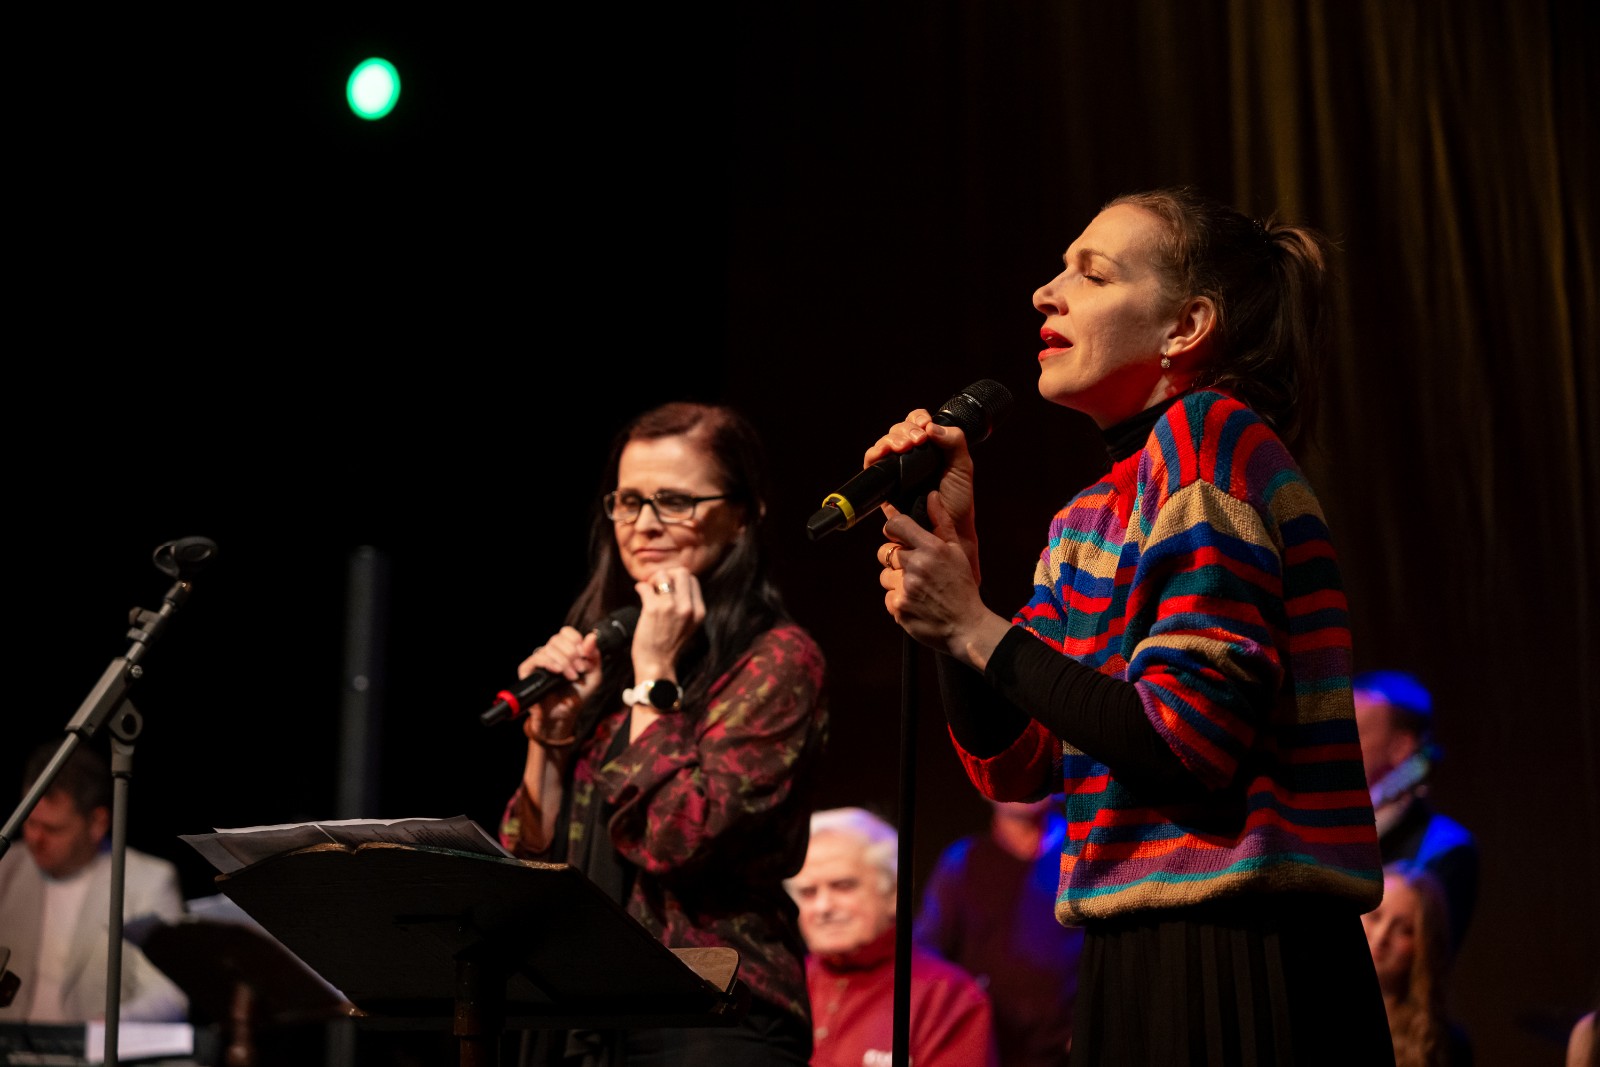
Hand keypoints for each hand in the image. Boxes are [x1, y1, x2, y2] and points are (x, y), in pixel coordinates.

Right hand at [517, 625, 600, 744]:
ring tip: (572, 677)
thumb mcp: (593, 675)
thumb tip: (592, 636)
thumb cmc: (577, 695)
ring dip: (565, 662)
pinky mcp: (528, 670)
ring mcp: (539, 661)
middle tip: (580, 669)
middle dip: (573, 654)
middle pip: (558, 639)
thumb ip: (594, 655)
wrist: (564, 714)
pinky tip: (559, 672)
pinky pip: (536, 658)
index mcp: (565, 651)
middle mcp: (550, 653)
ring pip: (549, 648)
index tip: (584, 655)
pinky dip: (550, 663)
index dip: (576, 640)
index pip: (566, 632)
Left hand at [631, 565, 702, 681]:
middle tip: (657, 586)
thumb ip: (687, 606)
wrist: (657, 665)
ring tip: (649, 590)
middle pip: (681, 572)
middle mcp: (688, 608)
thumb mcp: (688, 626)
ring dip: (653, 580)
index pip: (692, 579)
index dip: (678, 579)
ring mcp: (671, 607)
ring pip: (663, 575)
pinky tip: (640, 592)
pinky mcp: (653, 609)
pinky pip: (645, 586)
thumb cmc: (669, 646)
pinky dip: (640, 587)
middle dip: (667, 575)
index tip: (668, 587)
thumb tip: (674, 584)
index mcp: (699, 612)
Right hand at [864, 410, 978, 555]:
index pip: (918, 423)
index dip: (918, 419)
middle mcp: (912, 457)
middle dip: (906, 430)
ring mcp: (897, 470)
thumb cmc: (957, 504)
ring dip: (891, 439)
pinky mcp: (884, 485)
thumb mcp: (962, 468)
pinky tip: (884, 452)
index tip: (925, 426)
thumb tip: (931, 426)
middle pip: (899, 430)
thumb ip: (954, 442)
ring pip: (885, 443)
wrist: (946, 532)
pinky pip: (872, 463)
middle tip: (917, 441)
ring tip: (904, 447)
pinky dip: (875, 453)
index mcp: (931, 449)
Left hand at [877, 492, 1010, 670]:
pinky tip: (916, 603)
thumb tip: (931, 496)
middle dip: (895, 558)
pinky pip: (888, 597)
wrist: (967, 626)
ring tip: (918, 589)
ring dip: (896, 581)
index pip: (896, 525)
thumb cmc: (962, 587)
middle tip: (914, 568)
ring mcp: (905, 588)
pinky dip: (898, 600)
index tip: (899, 535)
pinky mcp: (898, 608)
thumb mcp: (957, 551)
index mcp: (931, 548)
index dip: (894, 529)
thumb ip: (941, 522)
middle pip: (884, 551)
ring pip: (885, 576)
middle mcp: (916, 565)